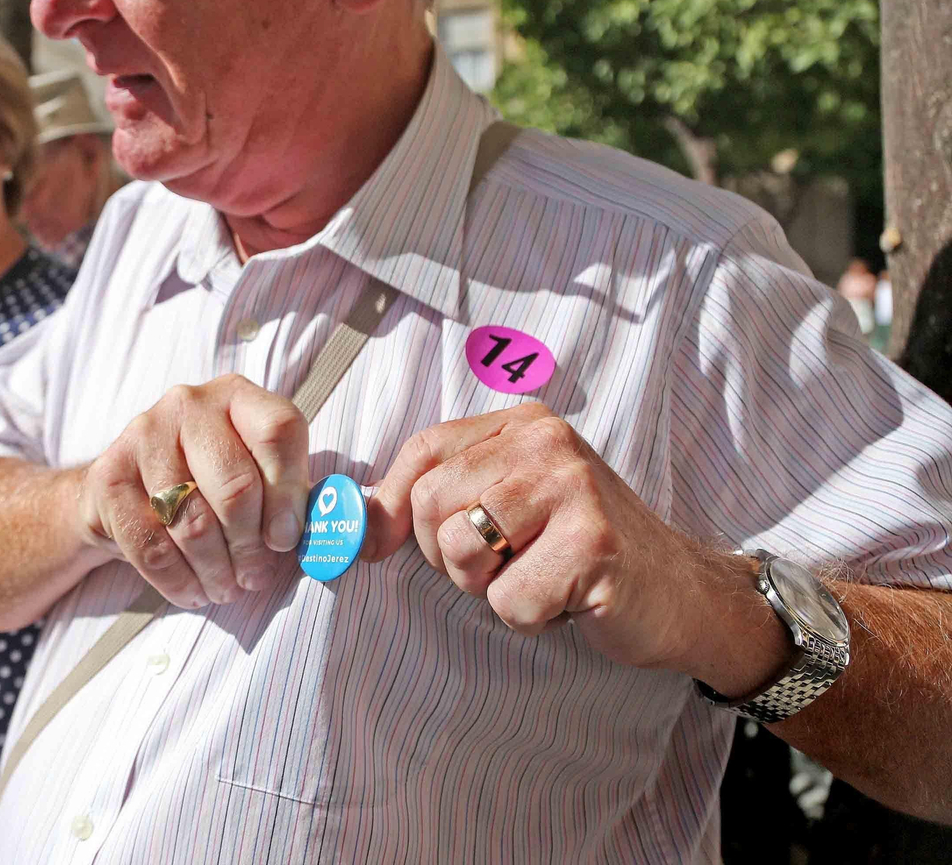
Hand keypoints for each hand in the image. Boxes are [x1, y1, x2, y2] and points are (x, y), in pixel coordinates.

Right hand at [81, 374, 309, 607]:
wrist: (124, 490)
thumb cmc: (207, 485)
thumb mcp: (257, 476)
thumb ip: (297, 497)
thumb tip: (345, 536)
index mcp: (237, 397)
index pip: (278, 431)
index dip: (290, 492)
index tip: (287, 540)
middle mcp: (189, 404)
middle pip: (235, 484)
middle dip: (250, 546)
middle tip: (255, 578)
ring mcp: (143, 435)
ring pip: (192, 521)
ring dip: (216, 570)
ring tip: (226, 588)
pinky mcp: (108, 476)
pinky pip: (150, 545)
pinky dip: (178, 580)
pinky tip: (193, 591)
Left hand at [364, 402, 742, 674]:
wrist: (682, 594)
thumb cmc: (582, 551)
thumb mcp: (512, 504)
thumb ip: (443, 497)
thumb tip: (358, 524)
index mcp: (524, 424)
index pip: (422, 450)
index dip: (389, 504)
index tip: (378, 546)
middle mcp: (547, 443)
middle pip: (429, 503)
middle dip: (447, 557)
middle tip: (502, 566)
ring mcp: (573, 489)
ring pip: (460, 550)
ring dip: (488, 587)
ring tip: (537, 577)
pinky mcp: (593, 544)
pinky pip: (508, 598)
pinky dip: (530, 617)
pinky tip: (569, 600)